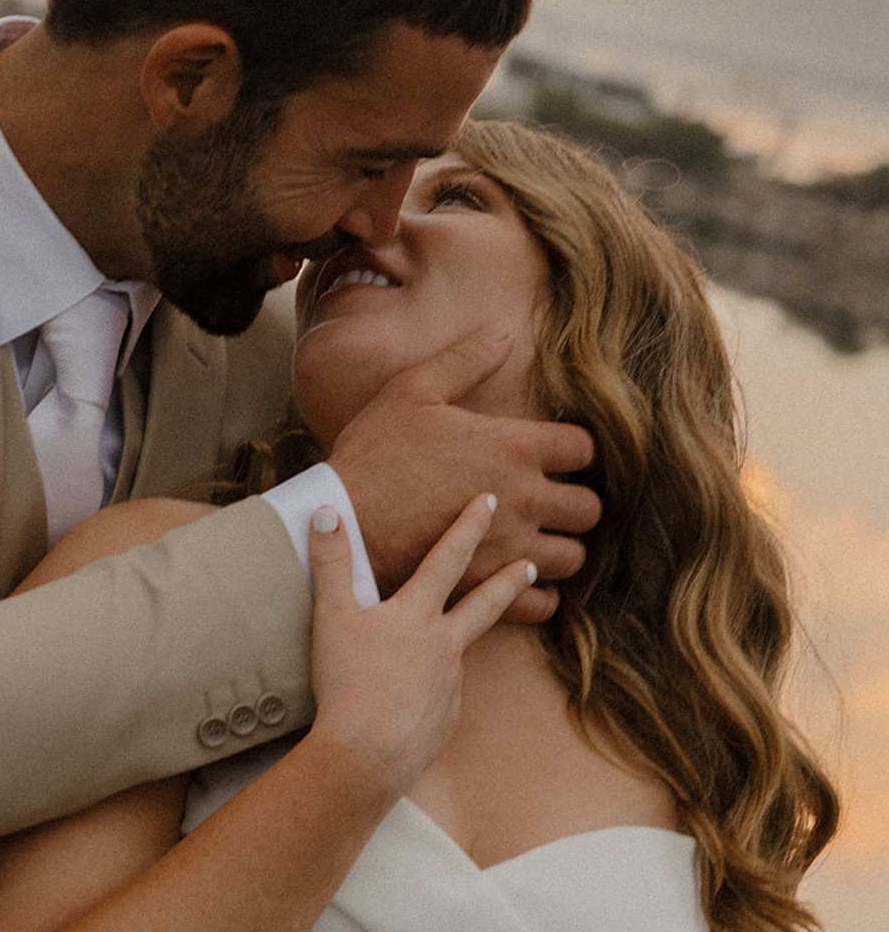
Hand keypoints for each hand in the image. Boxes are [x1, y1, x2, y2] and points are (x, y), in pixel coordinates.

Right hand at [307, 495, 531, 797]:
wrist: (368, 754)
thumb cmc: (347, 683)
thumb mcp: (331, 616)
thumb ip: (331, 564)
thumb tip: (325, 512)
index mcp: (418, 615)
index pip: (448, 558)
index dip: (468, 526)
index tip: (489, 501)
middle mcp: (444, 645)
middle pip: (485, 605)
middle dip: (508, 582)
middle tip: (531, 566)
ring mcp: (450, 684)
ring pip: (459, 654)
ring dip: (457, 644)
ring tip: (443, 646)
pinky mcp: (445, 719)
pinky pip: (440, 698)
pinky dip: (431, 693)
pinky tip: (410, 703)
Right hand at [327, 330, 599, 615]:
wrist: (342, 525)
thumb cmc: (373, 455)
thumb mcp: (412, 392)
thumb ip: (464, 360)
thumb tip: (504, 330)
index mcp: (514, 448)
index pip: (584, 449)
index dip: (574, 450)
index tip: (555, 455)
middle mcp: (523, 500)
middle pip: (589, 508)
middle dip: (576, 503)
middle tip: (554, 501)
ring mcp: (508, 550)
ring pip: (573, 557)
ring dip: (562, 548)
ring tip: (541, 541)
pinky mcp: (486, 588)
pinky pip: (542, 601)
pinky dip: (540, 594)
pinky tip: (522, 580)